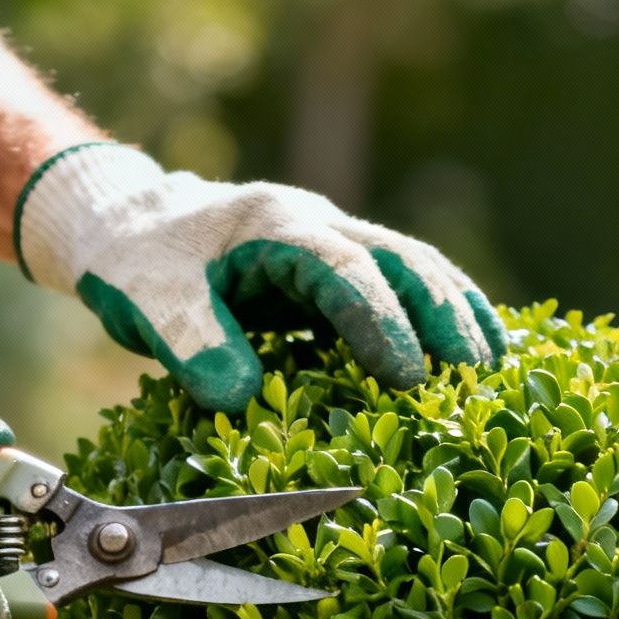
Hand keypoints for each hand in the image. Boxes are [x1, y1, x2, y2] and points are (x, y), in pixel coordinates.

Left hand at [15, 144, 506, 411]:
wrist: (125, 225)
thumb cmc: (136, 262)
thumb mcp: (146, 300)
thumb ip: (191, 341)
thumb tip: (240, 396)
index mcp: (273, 223)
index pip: (341, 269)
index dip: (377, 320)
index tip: (404, 374)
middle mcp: (314, 223)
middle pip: (399, 258)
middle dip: (442, 311)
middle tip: (477, 371)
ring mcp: (330, 242)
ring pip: (411, 266)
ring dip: (454, 310)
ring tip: (493, 365)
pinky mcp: (332, 271)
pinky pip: (397, 285)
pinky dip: (437, 313)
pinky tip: (471, 351)